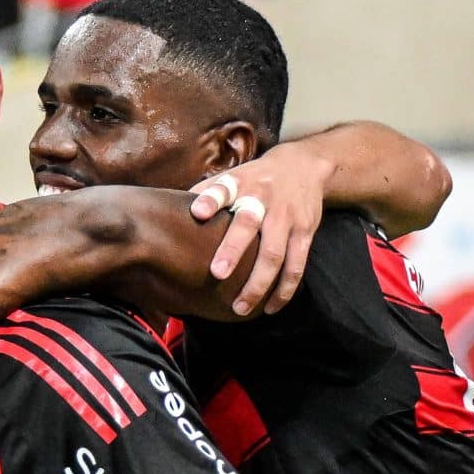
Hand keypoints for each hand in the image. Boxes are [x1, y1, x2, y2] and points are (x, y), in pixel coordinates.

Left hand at [189, 149, 336, 315]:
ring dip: (258, 283)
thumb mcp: (233, 177)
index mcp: (240, 184)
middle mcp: (263, 199)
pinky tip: (270, 308)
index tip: (197, 212)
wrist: (304, 166)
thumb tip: (169, 212)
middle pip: (249, 224)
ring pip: (274, 254)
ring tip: (240, 307)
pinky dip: (284, 290)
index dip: (210, 200)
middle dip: (233, 249)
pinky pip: (296, 265)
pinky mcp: (305, 232)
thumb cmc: (256, 179)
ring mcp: (286, 217)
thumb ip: (205, 193)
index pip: (223, 189)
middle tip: (217, 273)